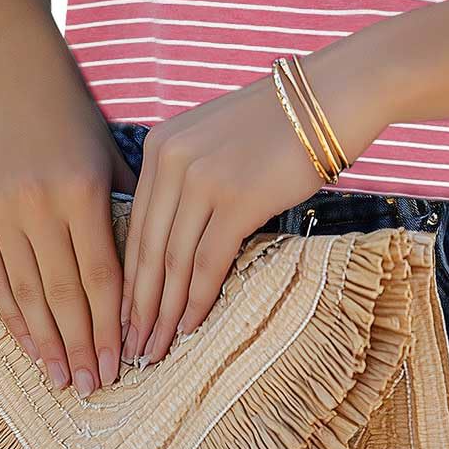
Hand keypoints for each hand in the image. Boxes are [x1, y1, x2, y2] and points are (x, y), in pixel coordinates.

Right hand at [0, 93, 138, 396]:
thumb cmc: (79, 125)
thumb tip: (147, 281)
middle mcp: (38, 202)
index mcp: (82, 190)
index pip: (100, 274)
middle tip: (94, 383)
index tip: (122, 361)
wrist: (20, 84)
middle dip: (81, 344)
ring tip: (62, 377)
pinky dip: (11, 316)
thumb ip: (128, 215)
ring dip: (46, 342)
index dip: (110, 323)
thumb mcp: (114, 160)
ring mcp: (1, 210)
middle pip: (62, 293)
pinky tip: (30, 343)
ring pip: (25, 293)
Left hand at [120, 43, 383, 367]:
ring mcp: (203, 179)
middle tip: (131, 348)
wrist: (327, 99)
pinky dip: (196, 300)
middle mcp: (172, 159)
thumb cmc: (276, 123)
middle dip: (139, 306)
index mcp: (160, 144)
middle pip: (148, 248)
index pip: (136, 224)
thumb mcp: (213, 139)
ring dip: (164, 313)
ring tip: (156, 349)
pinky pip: (207, 262)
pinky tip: (190, 326)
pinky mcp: (237, 200)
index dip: (128, 276)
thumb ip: (185, 175)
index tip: (122, 314)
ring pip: (173, 262)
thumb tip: (172, 237)